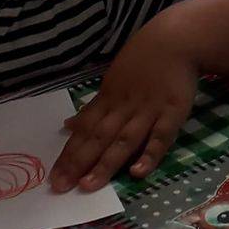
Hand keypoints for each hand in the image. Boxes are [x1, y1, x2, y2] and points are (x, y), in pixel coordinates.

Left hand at [52, 19, 199, 191]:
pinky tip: (137, 172)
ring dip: (106, 163)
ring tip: (89, 185)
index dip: (68, 154)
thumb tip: (66, 126)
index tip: (53, 177)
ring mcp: (148, 111)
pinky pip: (160, 138)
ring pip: (124, 141)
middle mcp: (123, 108)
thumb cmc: (141, 62)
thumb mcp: (111, 81)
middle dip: (79, 162)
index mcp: (108, 100)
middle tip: (61, 186)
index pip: (84, 130)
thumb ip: (92, 108)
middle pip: (98, 138)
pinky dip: (149, 155)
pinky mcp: (172, 114)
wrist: (175, 41)